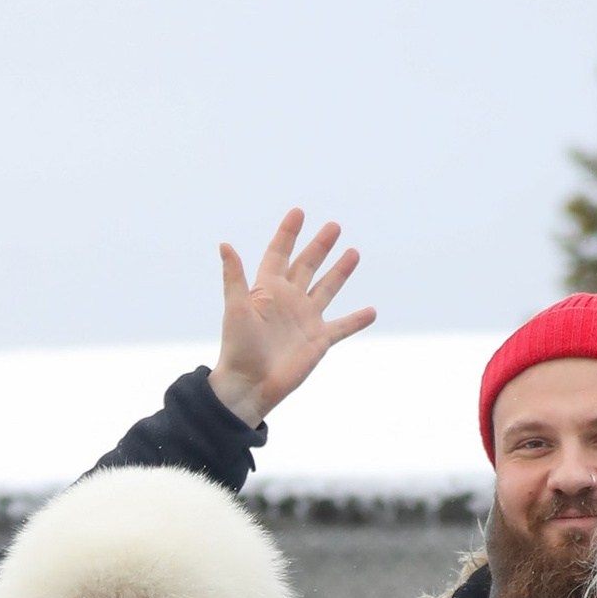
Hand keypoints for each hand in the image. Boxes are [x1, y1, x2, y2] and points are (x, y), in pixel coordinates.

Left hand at [208, 210, 374, 422]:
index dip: (288, 233)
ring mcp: (305, 319)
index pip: (279, 253)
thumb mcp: (236, 308)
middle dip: (320, 246)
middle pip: (307, 266)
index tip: (298, 212)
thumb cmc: (238, 348)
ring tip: (353, 252)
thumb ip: (234, 277)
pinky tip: (372, 311)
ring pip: (327, 289)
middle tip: (334, 226)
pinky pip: (342, 327)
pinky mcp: (318, 340)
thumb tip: (224, 244)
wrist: (250, 384)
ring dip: (340, 271)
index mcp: (267, 289)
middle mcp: (288, 300)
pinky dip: (357, 320)